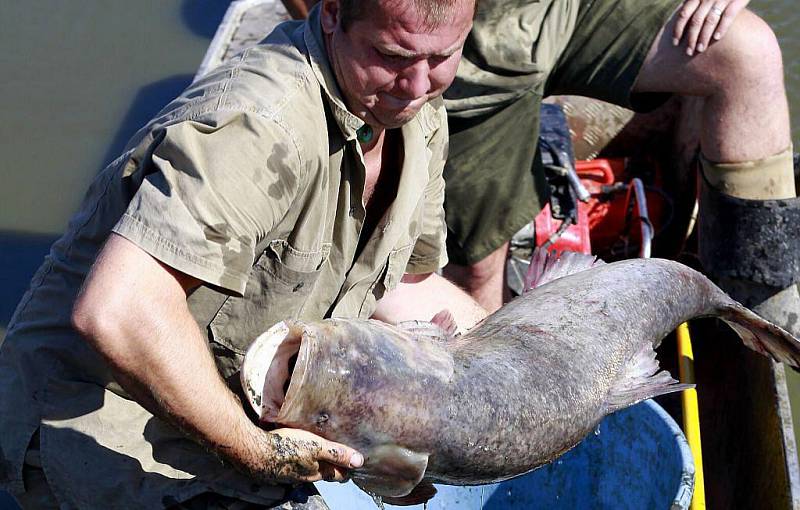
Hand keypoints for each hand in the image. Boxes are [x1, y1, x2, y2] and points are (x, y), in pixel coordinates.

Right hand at [243, 428, 363, 483]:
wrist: (253, 451)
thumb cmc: (286, 447)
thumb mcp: (316, 446)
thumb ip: (336, 453)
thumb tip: (359, 461)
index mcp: (316, 472)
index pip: (337, 475)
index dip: (347, 470)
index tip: (355, 465)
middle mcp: (304, 476)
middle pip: (323, 474)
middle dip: (333, 467)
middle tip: (341, 458)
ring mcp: (289, 474)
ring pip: (307, 471)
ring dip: (314, 464)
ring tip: (319, 452)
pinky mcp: (276, 468)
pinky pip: (292, 466)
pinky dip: (298, 460)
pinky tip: (295, 452)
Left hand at [672, 0, 748, 55]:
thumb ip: (693, 4)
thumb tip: (680, 20)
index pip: (684, 15)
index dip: (678, 30)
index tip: (675, 43)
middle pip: (696, 21)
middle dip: (691, 38)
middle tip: (689, 52)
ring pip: (710, 20)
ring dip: (704, 36)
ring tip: (700, 49)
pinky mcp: (737, 0)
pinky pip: (728, 15)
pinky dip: (722, 27)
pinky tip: (716, 38)